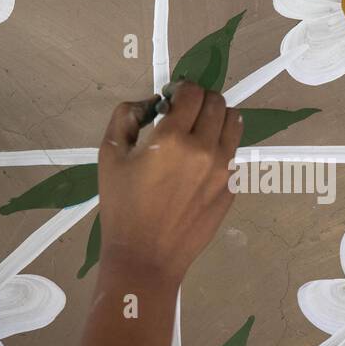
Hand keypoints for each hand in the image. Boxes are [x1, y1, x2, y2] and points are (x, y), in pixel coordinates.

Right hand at [97, 82, 242, 286]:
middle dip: (200, 100)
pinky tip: (201, 161)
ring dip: (217, 118)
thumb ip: (126, 116)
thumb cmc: (122, 207)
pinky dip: (221, 146)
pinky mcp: (232, 188)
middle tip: (184, 113)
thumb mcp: (109, 155)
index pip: (193, 92)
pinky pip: (234, 153)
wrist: (146, 257)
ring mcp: (224, 170)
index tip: (170, 99)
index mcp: (172, 138)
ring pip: (235, 123)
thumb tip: (150, 102)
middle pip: (218, 103)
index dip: (181, 88)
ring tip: (199, 131)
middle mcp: (204, 149)